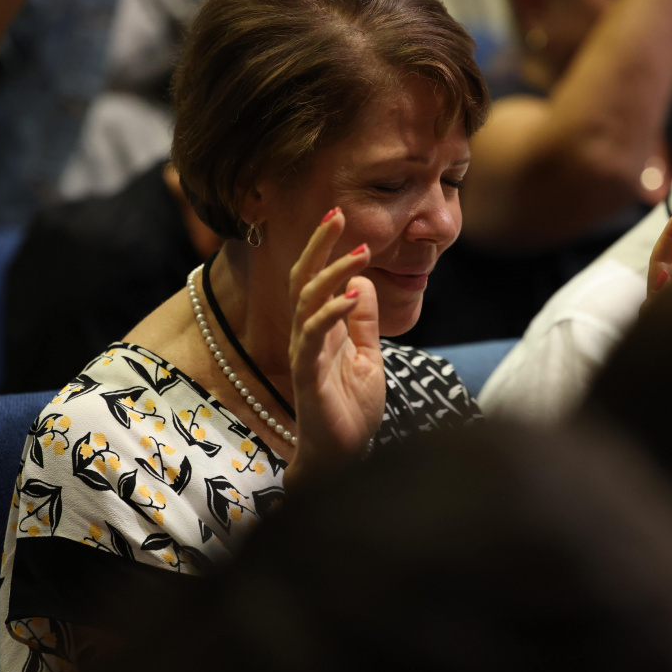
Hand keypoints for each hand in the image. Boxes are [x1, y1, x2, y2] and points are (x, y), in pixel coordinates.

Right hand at [285, 207, 384, 488]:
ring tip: (360, 253)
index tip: (340, 213)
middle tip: (338, 213)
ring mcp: (306, 353)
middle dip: (320, 244)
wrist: (343, 458)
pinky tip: (351, 297)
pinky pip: (314, 337)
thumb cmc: (351, 411)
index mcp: (323, 327)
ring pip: (307, 301)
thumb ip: (363, 322)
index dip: (326, 246)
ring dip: (333, 273)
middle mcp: (308, 334)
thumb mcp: (367, 357)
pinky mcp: (308, 375)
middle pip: (304, 278)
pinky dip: (332, 313)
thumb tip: (362, 283)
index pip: (317, 277)